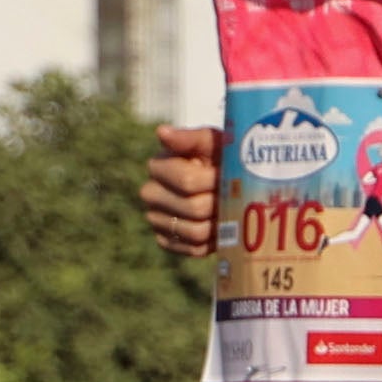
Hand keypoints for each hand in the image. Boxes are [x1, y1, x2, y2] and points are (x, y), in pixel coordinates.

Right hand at [140, 126, 222, 258]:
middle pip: (194, 208)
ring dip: (219, 223)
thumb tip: (161, 132)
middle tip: (230, 194)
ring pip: (196, 232)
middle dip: (219, 202)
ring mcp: (156, 219)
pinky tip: (219, 226)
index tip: (224, 173)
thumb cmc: (217, 156)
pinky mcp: (167, 240)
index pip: (187, 182)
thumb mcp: (210, 141)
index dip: (213, 180)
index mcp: (158, 166)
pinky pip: (193, 249)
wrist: (223, 181)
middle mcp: (151, 194)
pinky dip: (212, 242)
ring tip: (227, 210)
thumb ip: (190, 137)